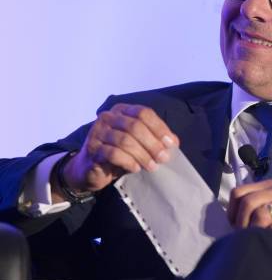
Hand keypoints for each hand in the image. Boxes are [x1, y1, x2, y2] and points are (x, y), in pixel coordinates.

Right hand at [52, 103, 179, 198]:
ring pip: (125, 140)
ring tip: (152, 166)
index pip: (144, 113)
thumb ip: (155, 139)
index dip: (159, 128)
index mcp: (122, 110)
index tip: (171, 144)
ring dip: (142, 155)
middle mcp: (108, 117)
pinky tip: (136, 168)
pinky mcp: (92, 149)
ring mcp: (98, 132)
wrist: (90, 169)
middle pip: (135, 126)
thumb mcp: (139, 143)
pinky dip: (128, 161)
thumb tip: (174, 143)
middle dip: (153, 144)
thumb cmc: (119, 153)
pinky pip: (113, 153)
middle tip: (163, 158)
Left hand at [228, 180, 271, 255]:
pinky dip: (268, 237)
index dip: (232, 212)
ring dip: (253, 231)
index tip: (236, 226)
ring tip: (256, 239)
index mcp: (271, 186)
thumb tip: (233, 219)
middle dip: (240, 223)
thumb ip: (258, 207)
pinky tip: (270, 242)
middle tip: (245, 236)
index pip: (239, 192)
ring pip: (260, 213)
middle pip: (247, 202)